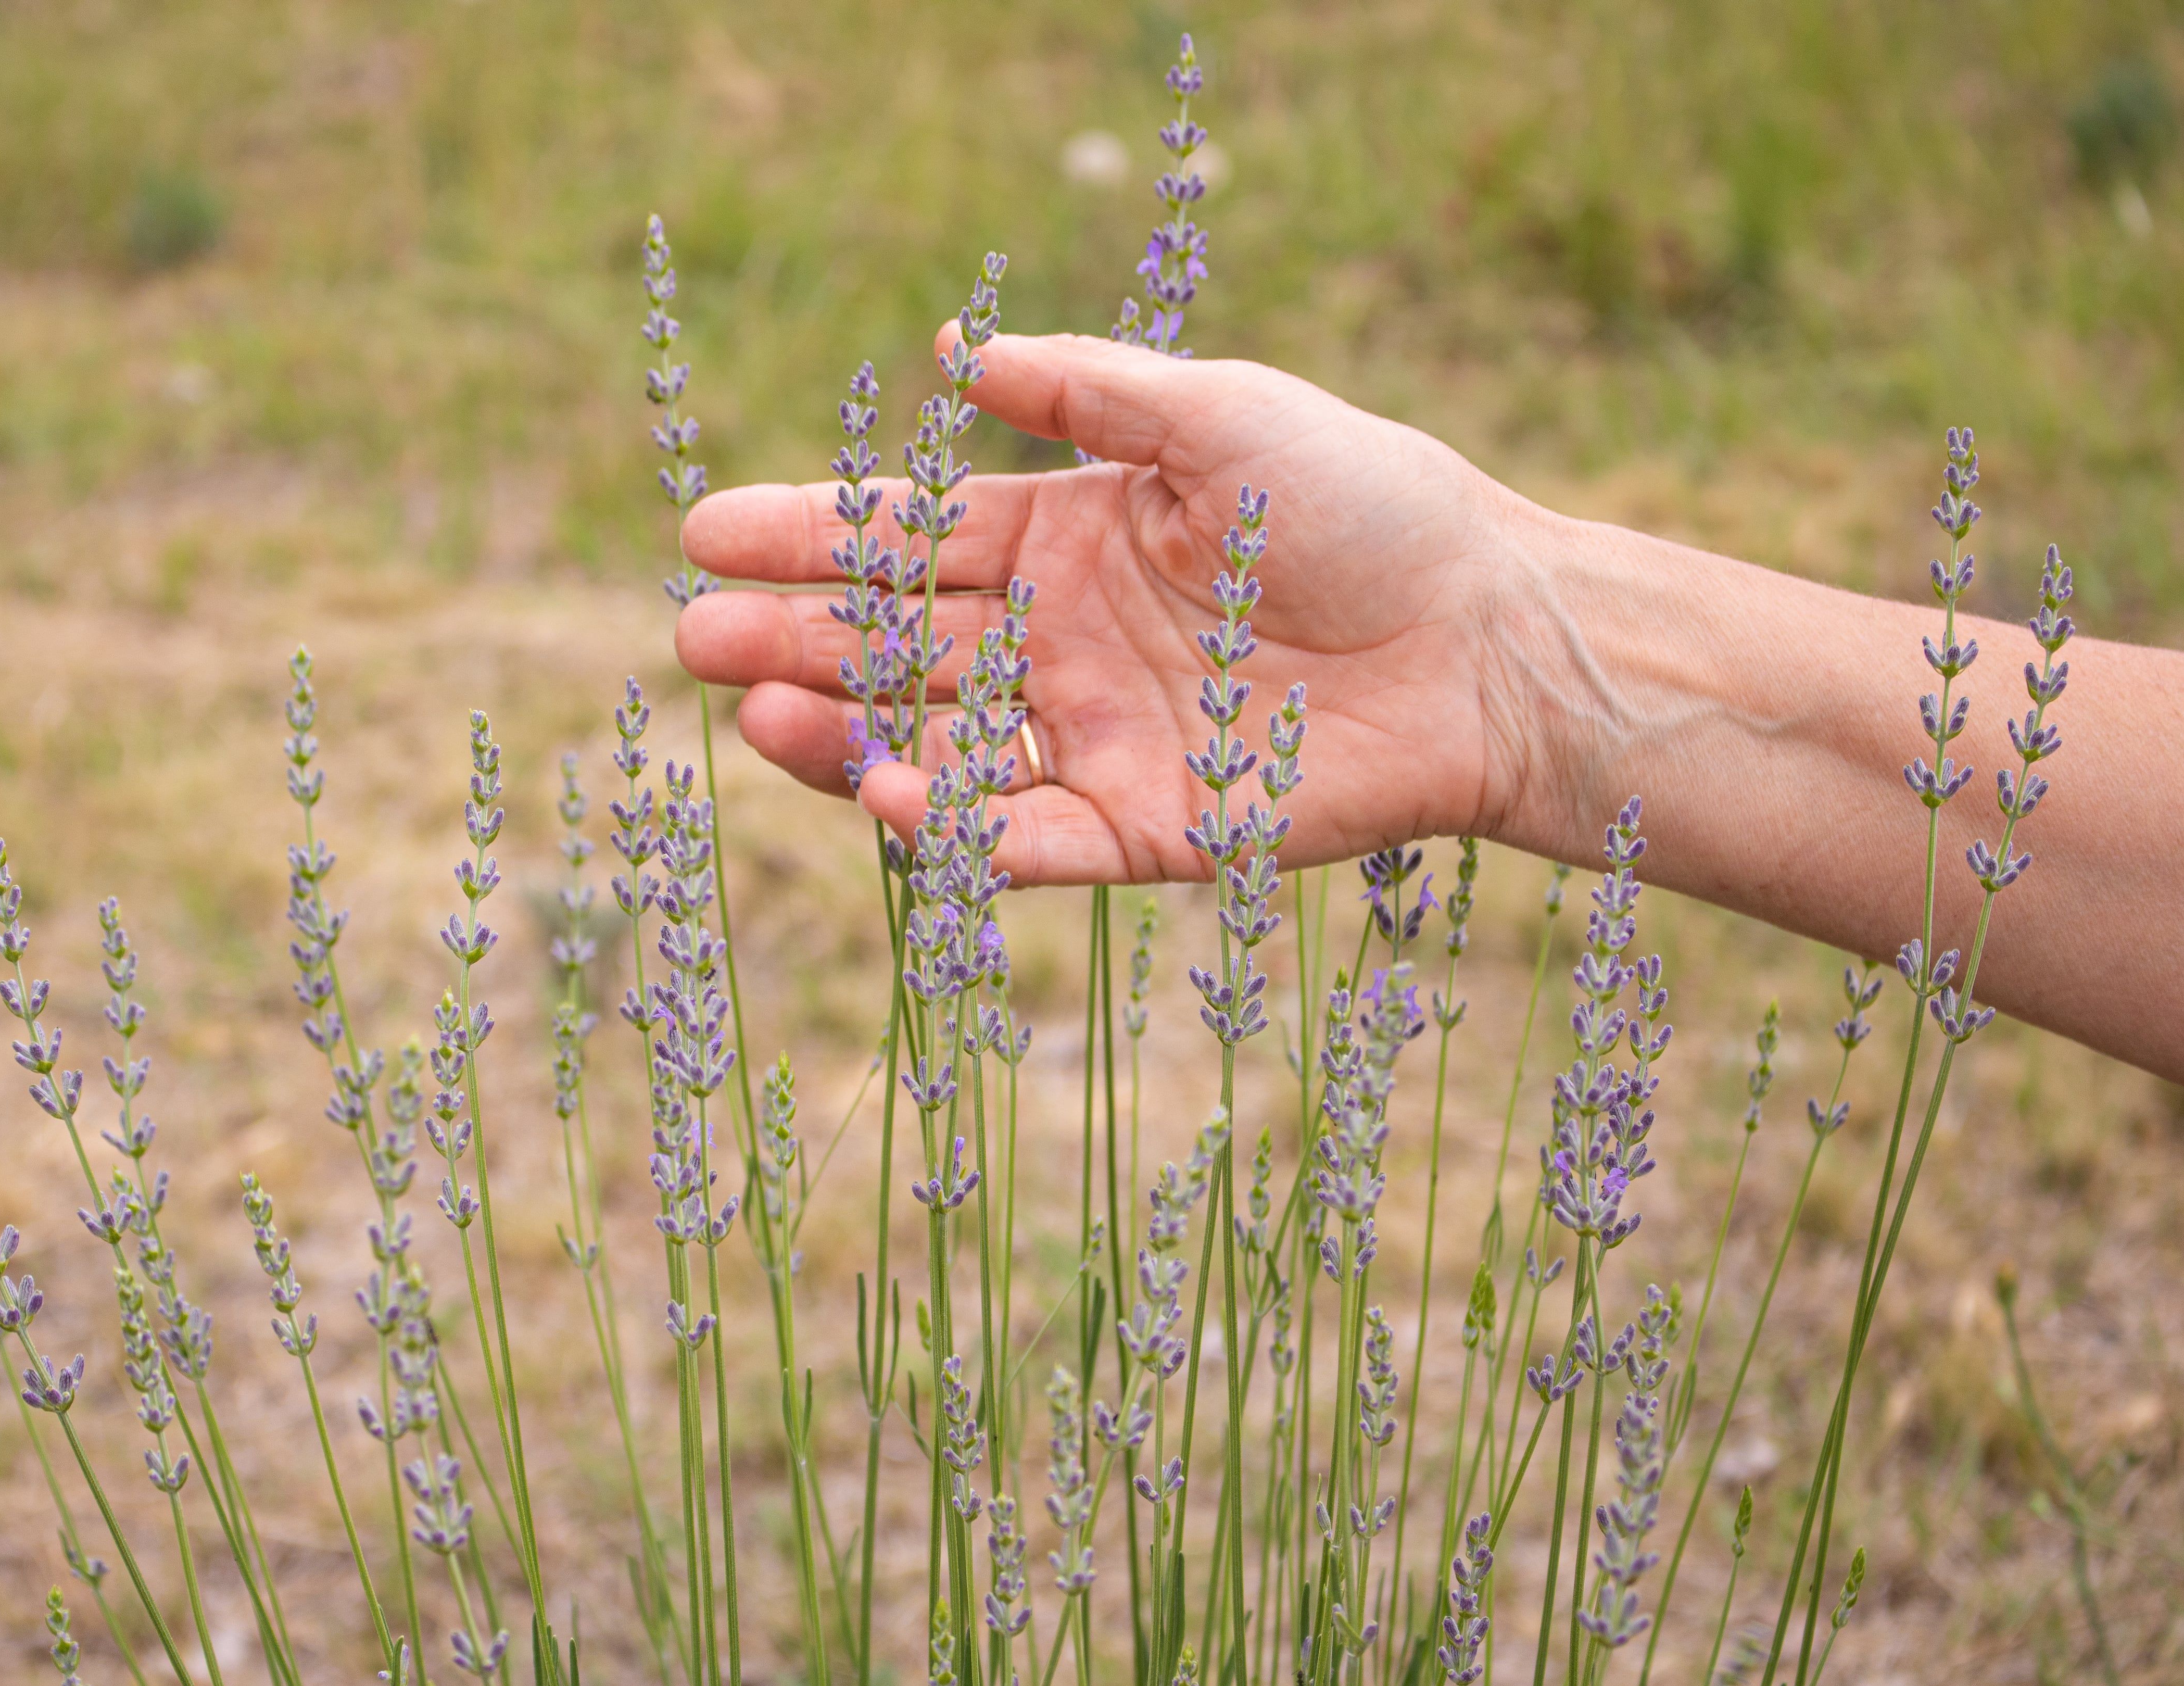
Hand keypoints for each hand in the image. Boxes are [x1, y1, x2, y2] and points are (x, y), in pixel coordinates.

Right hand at [674, 331, 1554, 883]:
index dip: (806, 533)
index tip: (703, 532)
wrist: (1490, 640)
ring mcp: (1091, 738)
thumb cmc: (1370, 506)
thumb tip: (956, 350)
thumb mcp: (1224, 415)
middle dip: (791, 638)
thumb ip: (1092, 392)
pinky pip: (1026, 836)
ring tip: (761, 716)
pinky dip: (956, 828)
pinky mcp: (1140, 829)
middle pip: (896, 644)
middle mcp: (1057, 642)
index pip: (906, 538)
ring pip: (936, 747)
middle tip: (694, 638)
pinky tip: (885, 797)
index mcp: (1065, 538)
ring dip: (842, 738)